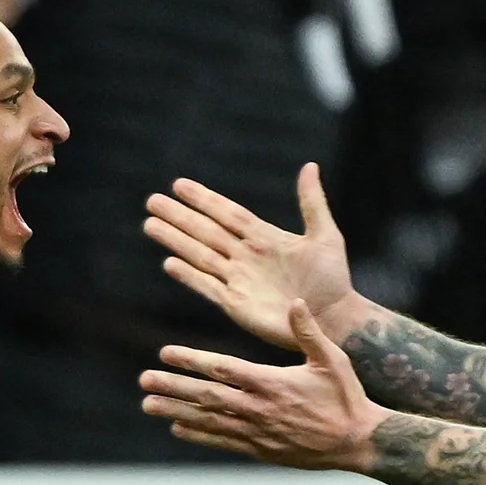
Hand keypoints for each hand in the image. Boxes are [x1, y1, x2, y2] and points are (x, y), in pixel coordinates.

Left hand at [140, 300, 382, 468]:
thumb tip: (294, 301)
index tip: (166, 353)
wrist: (358, 442)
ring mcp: (259, 433)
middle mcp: (260, 409)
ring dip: (176, 411)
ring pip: (209, 420)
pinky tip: (177, 428)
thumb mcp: (332, 360)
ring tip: (148, 404)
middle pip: (207, 396)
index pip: (223, 369)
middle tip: (144, 381)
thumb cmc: (347, 398)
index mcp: (273, 383)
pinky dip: (199, 435)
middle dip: (173, 387)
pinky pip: (223, 441)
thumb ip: (309, 332)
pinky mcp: (262, 451)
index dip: (192, 361)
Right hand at [146, 161, 358, 349]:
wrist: (334, 318)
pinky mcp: (236, 305)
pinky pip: (208, 288)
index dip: (204, 199)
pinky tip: (170, 263)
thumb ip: (312, 202)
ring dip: (176, 241)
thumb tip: (309, 166)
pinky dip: (190, 276)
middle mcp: (246, 256)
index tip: (179, 184)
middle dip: (179, 217)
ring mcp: (239, 281)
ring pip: (200, 256)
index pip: (227, 213)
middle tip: (152, 200)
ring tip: (150, 224)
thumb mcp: (325, 236)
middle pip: (205, 231)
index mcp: (264, 238)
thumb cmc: (334, 279)